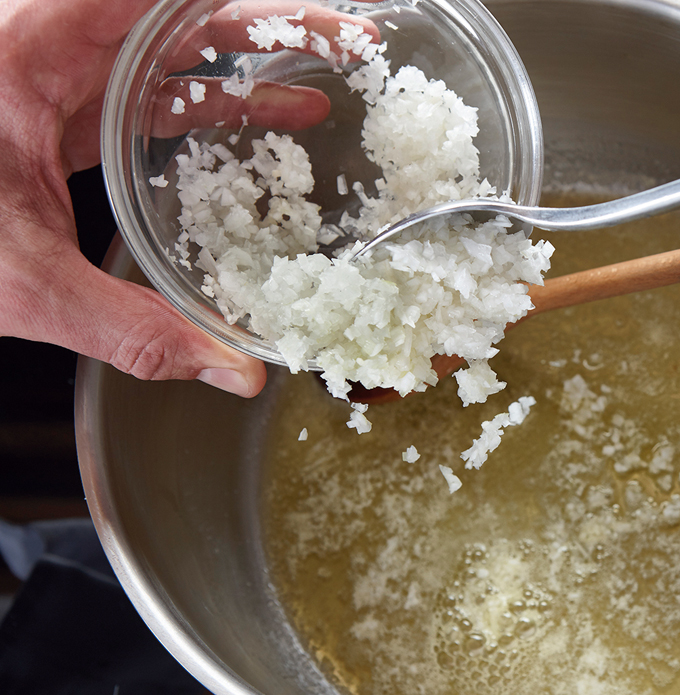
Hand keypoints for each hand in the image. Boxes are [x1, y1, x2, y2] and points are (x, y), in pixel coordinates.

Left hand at [0, 0, 371, 396]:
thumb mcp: (19, 277)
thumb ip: (128, 325)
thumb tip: (227, 370)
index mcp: (33, 45)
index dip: (244, 3)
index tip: (317, 18)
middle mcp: (46, 41)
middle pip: (178, 14)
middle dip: (268, 28)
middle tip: (345, 45)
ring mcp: (52, 69)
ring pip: (167, 46)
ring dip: (245, 65)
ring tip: (319, 89)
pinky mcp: (54, 102)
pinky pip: (148, 88)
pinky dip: (206, 102)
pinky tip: (256, 127)